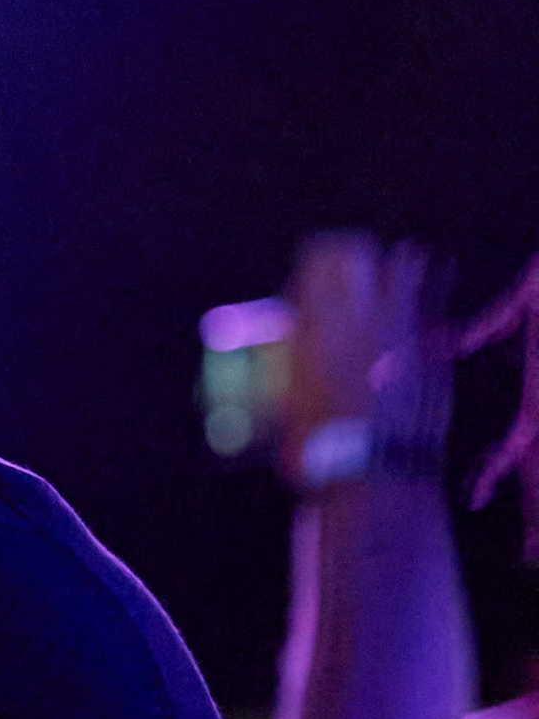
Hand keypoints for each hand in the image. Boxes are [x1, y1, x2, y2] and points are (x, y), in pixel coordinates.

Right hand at [279, 234, 447, 483]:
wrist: (375, 469)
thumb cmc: (318, 443)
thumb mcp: (285, 395)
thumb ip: (292, 353)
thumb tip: (290, 335)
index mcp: (319, 319)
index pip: (318, 255)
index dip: (311, 266)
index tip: (305, 290)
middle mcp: (362, 311)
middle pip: (359, 248)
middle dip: (350, 255)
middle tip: (345, 279)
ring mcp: (403, 323)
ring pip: (405, 261)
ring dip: (393, 269)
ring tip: (385, 289)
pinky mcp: (433, 343)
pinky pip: (433, 300)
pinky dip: (422, 301)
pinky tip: (411, 320)